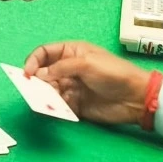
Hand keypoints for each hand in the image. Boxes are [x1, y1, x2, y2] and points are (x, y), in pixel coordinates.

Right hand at [23, 41, 152, 124]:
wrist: (135, 98)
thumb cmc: (115, 74)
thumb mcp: (87, 64)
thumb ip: (61, 68)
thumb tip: (39, 74)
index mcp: (72, 52)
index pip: (45, 53)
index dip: (33, 61)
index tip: (27, 73)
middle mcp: (69, 69)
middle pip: (43, 72)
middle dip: (36, 80)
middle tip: (34, 89)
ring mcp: (71, 87)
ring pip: (48, 90)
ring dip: (44, 94)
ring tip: (46, 100)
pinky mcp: (75, 104)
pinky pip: (58, 105)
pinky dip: (53, 107)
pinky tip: (54, 109)